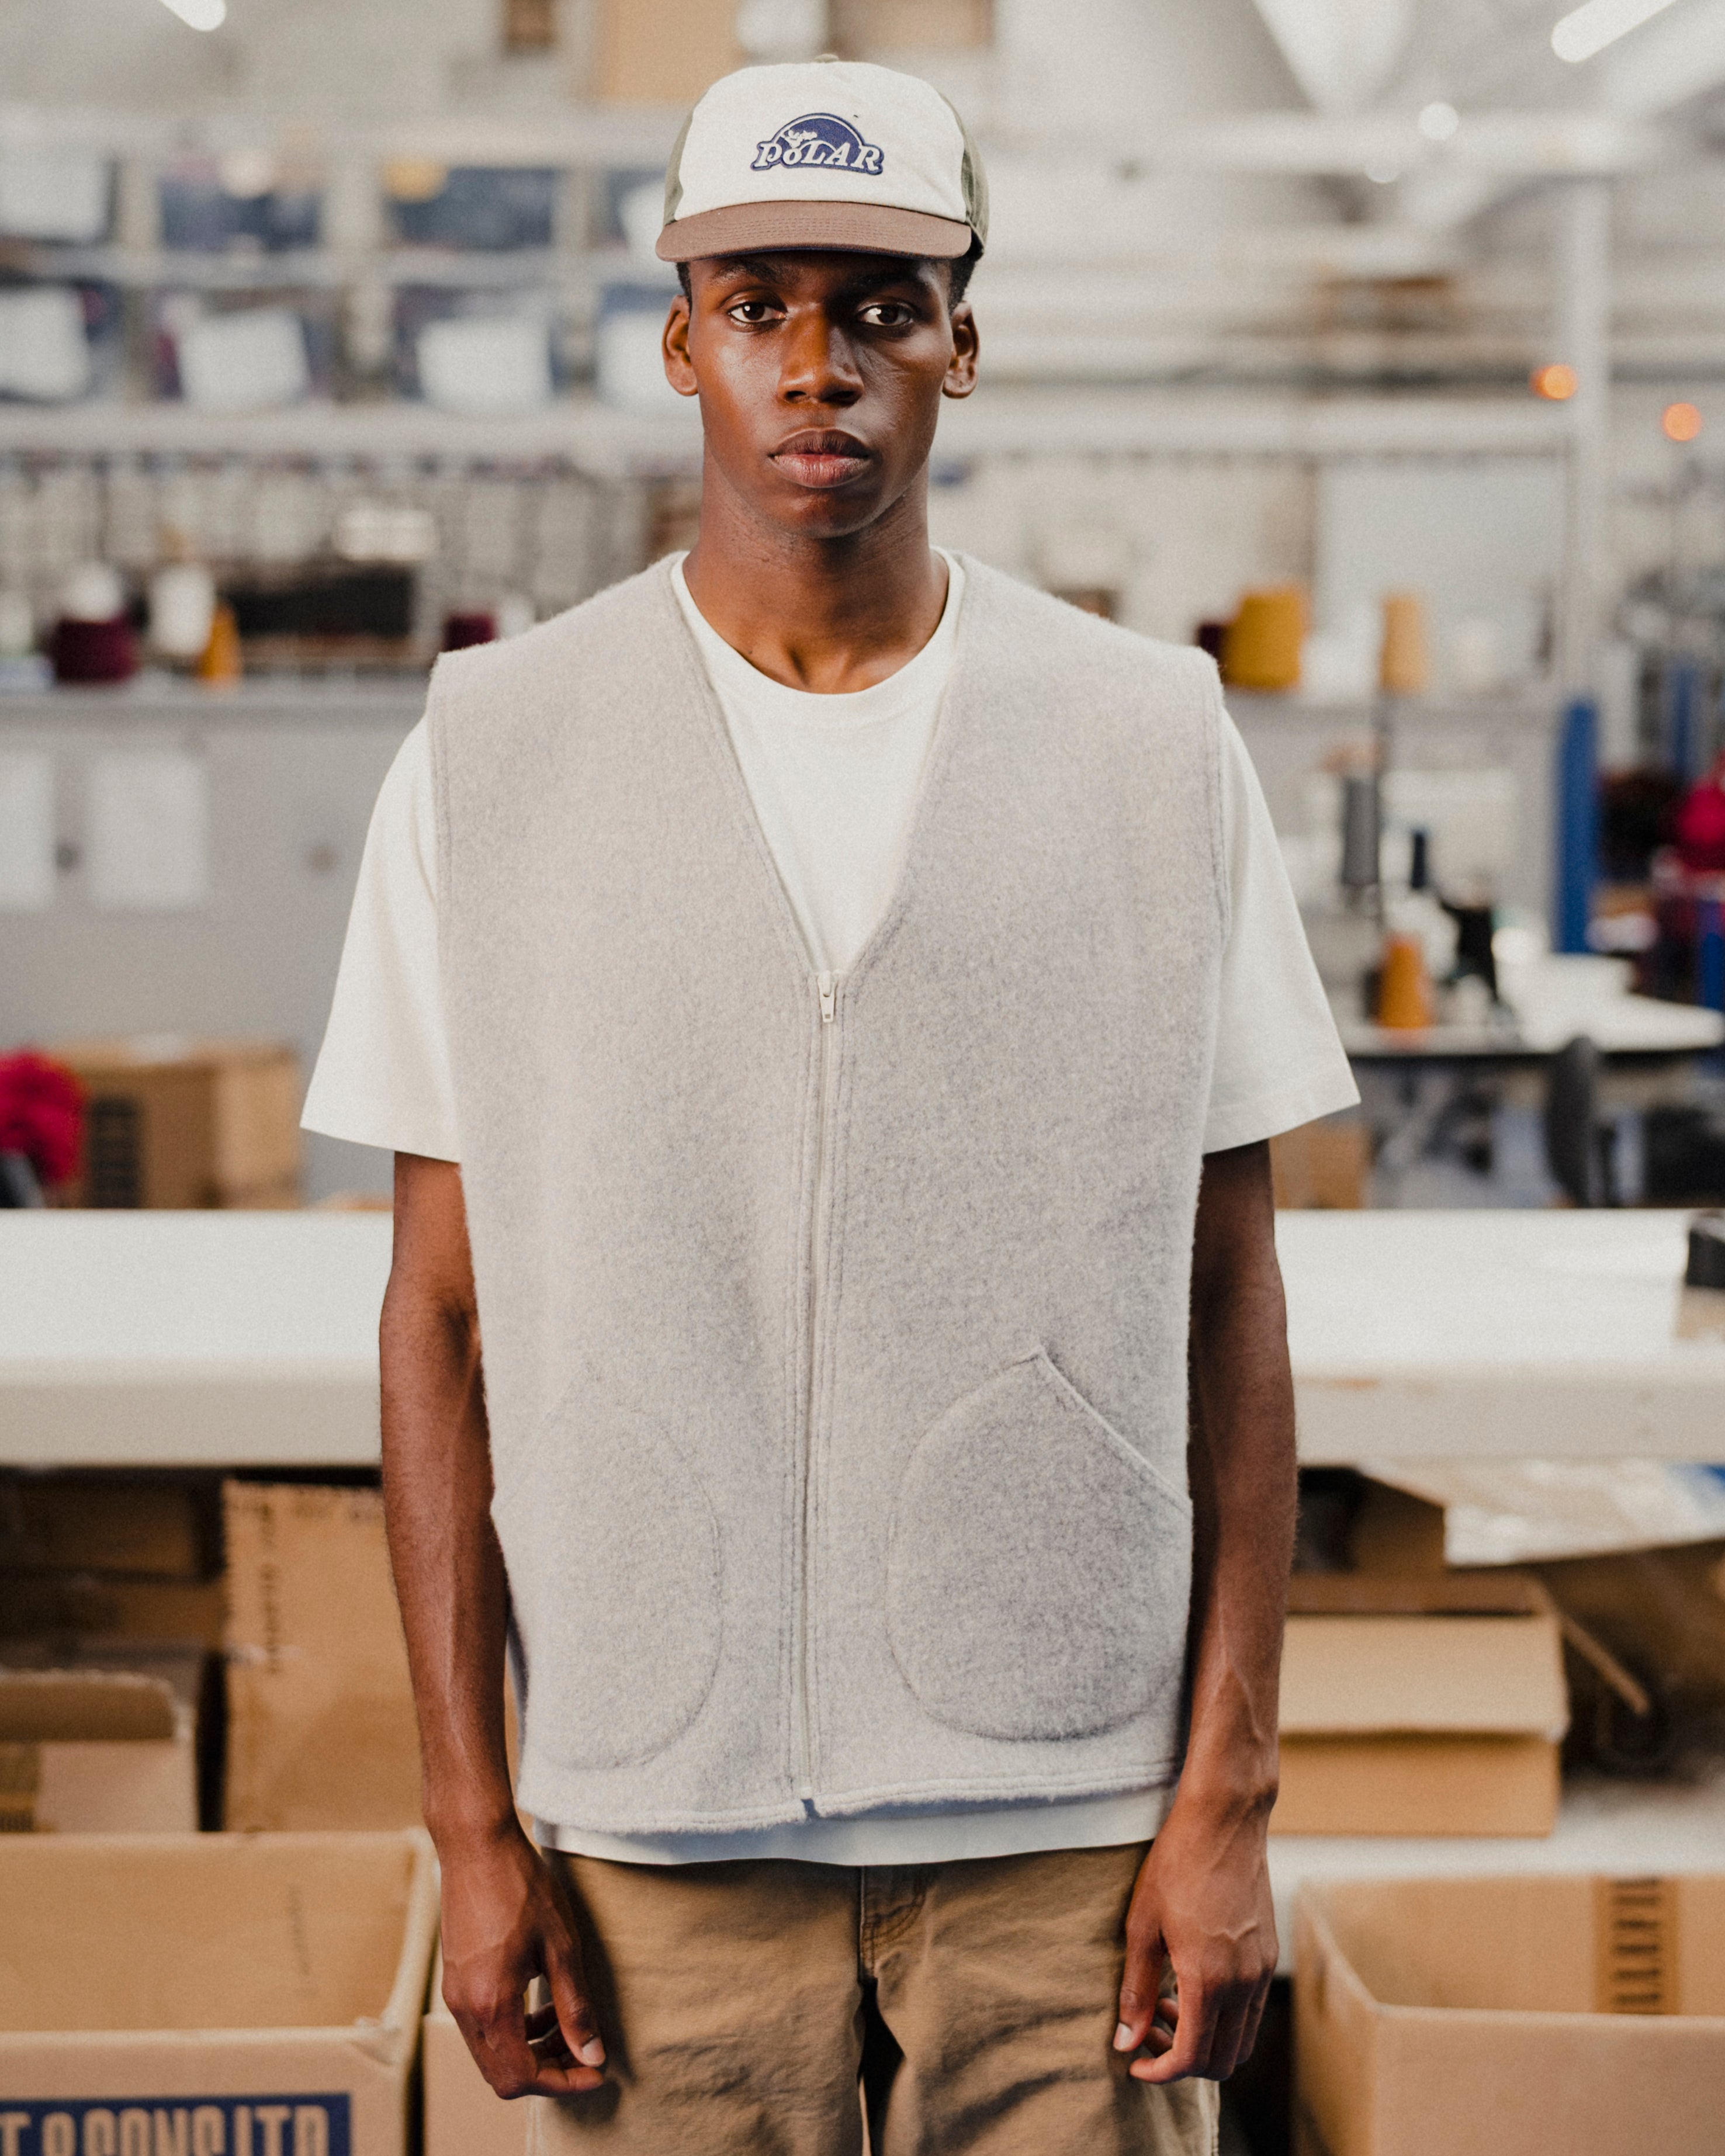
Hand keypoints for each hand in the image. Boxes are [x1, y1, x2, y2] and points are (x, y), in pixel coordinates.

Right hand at [439, 1822, 606, 2098]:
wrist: (476, 1844)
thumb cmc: (522, 1887)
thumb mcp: (560, 1946)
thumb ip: (574, 2007)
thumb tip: (593, 2055)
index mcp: (490, 2005)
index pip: (521, 2078)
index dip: (562, 2083)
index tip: (595, 2071)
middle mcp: (464, 2008)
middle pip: (503, 2074)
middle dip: (547, 2071)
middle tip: (583, 2051)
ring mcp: (454, 1994)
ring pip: (491, 2051)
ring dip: (530, 2049)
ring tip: (567, 2023)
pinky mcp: (454, 1978)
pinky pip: (482, 2025)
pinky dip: (513, 2027)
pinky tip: (539, 1999)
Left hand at [1112, 1792, 1278, 2082]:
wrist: (1224, 1820)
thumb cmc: (1176, 1865)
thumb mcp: (1142, 1925)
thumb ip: (1135, 1989)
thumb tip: (1124, 2042)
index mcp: (1209, 1980)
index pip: (1192, 2058)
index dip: (1160, 2072)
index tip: (1135, 2064)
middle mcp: (1244, 1983)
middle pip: (1223, 2061)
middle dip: (1182, 2062)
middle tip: (1146, 2035)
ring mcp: (1261, 1970)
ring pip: (1241, 2040)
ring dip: (1204, 2040)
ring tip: (1163, 2007)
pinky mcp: (1268, 1956)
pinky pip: (1250, 2010)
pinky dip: (1222, 2017)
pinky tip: (1188, 1984)